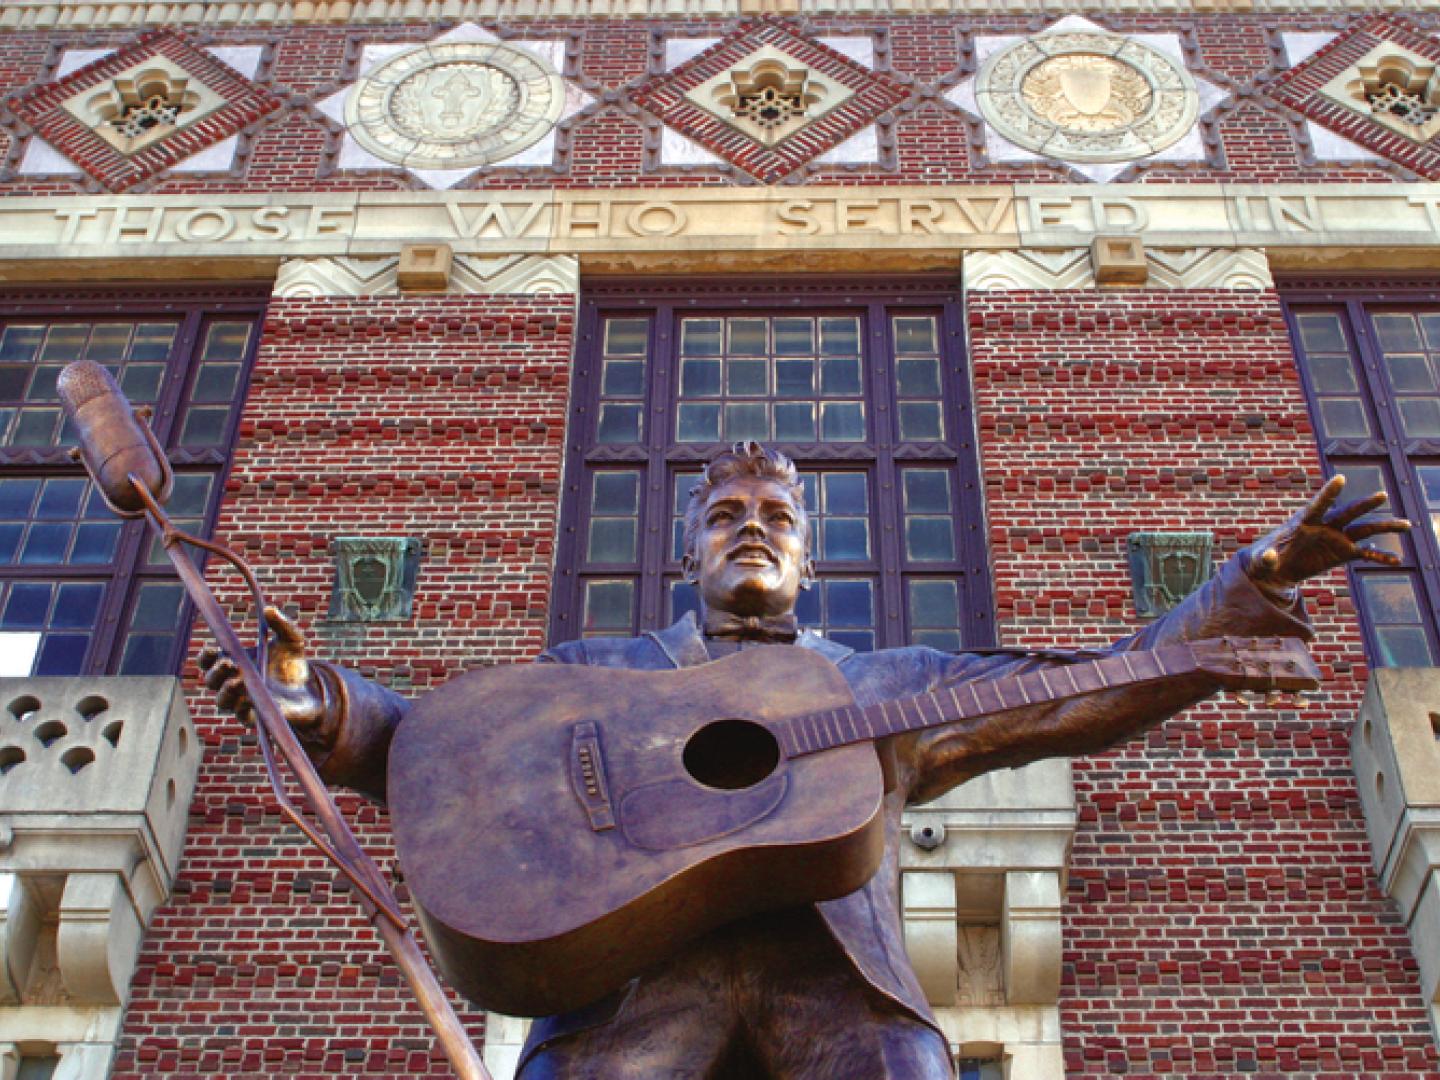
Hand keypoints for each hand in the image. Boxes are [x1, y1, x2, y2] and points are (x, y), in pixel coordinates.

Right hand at [197, 606, 328, 740]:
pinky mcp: (256, 717)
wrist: (310, 691)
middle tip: (230, 663)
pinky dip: (243, 708)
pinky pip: (242, 716)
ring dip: (226, 691)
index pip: (208, 662)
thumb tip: (269, 609)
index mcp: (234, 663)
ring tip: (239, 681)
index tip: (213, 650)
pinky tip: (249, 699)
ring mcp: (242, 702)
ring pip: (222, 701)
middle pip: (211, 681)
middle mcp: (232, 684)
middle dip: (216, 672)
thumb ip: (281, 624)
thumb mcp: (291, 640)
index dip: (205, 657)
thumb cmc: (292, 664)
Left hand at [1247, 475, 1410, 593]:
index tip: (1340, 478)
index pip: (1318, 504)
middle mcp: (1324, 526)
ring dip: (1384, 527)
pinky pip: (1365, 553)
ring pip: (1363, 529)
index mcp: (1303, 522)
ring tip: (1407, 525)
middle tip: (1381, 495)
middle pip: (1347, 512)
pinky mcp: (1342, 553)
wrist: (1275, 569)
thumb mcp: (1261, 560)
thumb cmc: (1264, 559)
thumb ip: (1265, 558)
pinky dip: (1379, 556)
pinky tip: (1396, 561)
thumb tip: (1268, 556)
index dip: (1328, 492)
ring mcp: (1336, 538)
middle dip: (1363, 504)